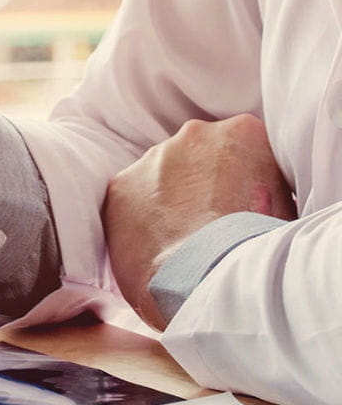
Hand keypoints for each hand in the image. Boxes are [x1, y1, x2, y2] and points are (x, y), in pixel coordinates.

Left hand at [103, 114, 295, 329]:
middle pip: (197, 159)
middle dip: (201, 187)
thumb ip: (265, 189)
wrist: (209, 272)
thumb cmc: (254, 244)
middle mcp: (194, 134)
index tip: (238, 207)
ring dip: (168, 203)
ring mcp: (153, 157)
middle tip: (208, 225)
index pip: (239, 151)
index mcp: (242, 133)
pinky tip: (155, 246)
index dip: (238, 184)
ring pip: (161, 177)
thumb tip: (256, 201)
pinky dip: (139, 221)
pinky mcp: (121, 186)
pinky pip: (130, 201)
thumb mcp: (283, 207)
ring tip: (181, 241)